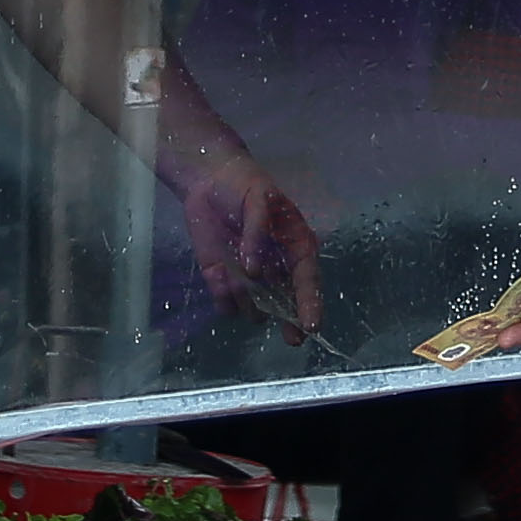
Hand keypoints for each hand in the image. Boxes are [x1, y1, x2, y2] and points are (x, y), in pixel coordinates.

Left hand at [177, 152, 325, 342]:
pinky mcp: (225, 284)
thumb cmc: (243, 186)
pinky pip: (226, 305)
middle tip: (293, 338)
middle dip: (290, 323)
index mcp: (296, 248)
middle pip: (288, 308)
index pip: (308, 281)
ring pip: (254, 309)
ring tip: (231, 266)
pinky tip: (216, 269)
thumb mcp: (258, 198)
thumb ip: (258, 231)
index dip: (311, 303)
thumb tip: (254, 271)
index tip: (312, 324)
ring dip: (244, 296)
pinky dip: (221, 292)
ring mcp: (251, 282)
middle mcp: (278, 272)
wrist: (209, 183)